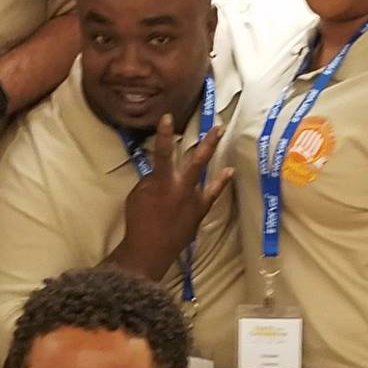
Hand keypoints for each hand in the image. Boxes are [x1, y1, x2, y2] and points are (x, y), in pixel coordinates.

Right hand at [113, 114, 233, 279]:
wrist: (149, 251)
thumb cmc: (138, 222)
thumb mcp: (138, 195)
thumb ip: (151, 180)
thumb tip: (161, 173)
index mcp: (162, 183)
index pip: (163, 153)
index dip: (165, 134)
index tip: (168, 117)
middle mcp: (182, 188)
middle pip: (197, 161)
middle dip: (208, 143)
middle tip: (218, 126)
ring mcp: (194, 201)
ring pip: (206, 175)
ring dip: (214, 156)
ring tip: (221, 140)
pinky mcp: (199, 212)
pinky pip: (212, 194)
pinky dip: (220, 183)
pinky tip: (229, 172)